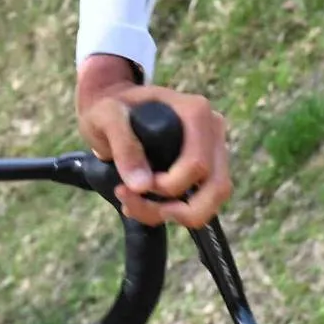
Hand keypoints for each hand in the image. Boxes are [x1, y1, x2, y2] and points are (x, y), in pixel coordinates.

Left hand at [77, 55, 228, 229]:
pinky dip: (177, 212)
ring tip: (134, 207)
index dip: (169, 186)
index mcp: (195, 112)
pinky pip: (204, 200)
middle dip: (179, 210)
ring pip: (214, 198)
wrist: (113, 109)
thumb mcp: (105, 117)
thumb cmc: (110, 108)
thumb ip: (123, 145)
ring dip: (178, 215)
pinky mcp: (207, 167)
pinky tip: (144, 205)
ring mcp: (214, 150)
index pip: (197, 164)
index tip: (135, 185)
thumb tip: (142, 186)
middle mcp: (213, 130)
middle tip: (136, 205)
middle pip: (217, 187)